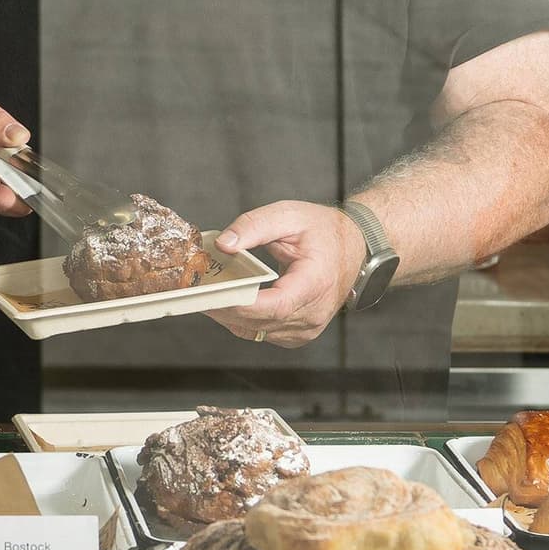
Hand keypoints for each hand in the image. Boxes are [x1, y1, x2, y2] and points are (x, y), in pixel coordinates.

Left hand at [215, 201, 363, 345]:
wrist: (354, 248)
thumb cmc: (324, 231)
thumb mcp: (288, 215)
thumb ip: (253, 226)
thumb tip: (224, 244)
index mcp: (316, 283)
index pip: (274, 306)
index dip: (240, 304)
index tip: (211, 294)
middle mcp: (314, 313)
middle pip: (260, 322)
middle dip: (224, 308)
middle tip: (194, 291)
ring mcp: (308, 328)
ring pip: (257, 332)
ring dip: (230, 315)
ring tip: (208, 294)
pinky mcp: (299, 334)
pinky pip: (263, 333)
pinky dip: (243, 320)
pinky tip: (230, 301)